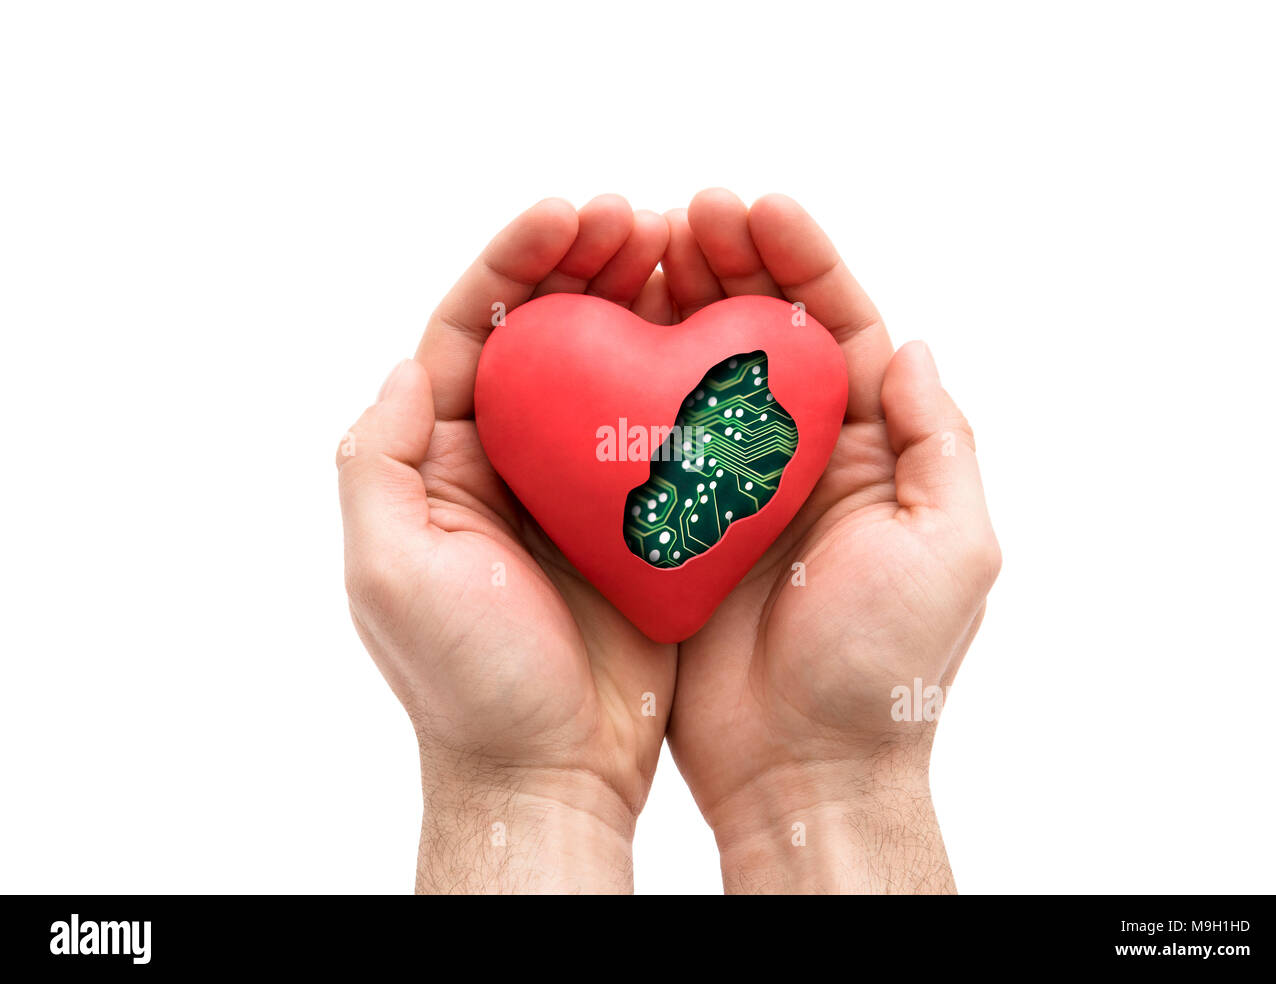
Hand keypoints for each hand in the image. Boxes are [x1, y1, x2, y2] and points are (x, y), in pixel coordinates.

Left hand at [337, 196, 674, 892]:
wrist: (549, 770)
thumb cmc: (464, 682)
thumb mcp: (388, 569)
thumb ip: (379, 460)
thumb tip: (411, 364)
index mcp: (443, 455)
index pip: (474, 328)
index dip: (517, 260)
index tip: (571, 212)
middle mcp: (509, 456)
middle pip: (548, 330)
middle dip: (586, 261)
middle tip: (642, 218)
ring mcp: (579, 482)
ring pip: (612, 364)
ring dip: (644, 300)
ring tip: (688, 249)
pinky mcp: (641, 513)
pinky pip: (665, 424)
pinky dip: (690, 373)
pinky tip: (724, 335)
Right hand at [658, 190, 1001, 892]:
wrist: (804, 768)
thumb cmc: (884, 668)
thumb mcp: (950, 548)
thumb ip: (937, 443)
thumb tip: (910, 344)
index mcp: (872, 450)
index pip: (839, 328)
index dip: (803, 261)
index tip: (759, 209)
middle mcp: (801, 456)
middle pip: (764, 333)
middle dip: (730, 263)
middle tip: (684, 214)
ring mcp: (732, 488)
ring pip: (699, 371)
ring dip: (674, 305)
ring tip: (636, 249)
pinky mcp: (674, 524)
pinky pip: (646, 438)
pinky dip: (624, 383)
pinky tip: (597, 338)